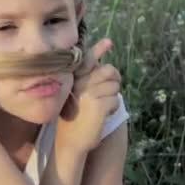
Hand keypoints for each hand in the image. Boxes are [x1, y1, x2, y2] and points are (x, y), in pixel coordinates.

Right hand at [56, 38, 121, 153]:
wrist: (69, 141)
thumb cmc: (73, 119)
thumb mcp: (76, 96)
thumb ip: (87, 80)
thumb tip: (106, 67)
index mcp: (73, 79)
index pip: (87, 60)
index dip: (98, 50)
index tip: (108, 42)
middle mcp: (80, 83)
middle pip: (109, 71)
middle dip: (114, 80)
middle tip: (109, 91)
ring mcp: (89, 93)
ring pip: (114, 86)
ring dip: (112, 97)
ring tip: (101, 107)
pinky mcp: (98, 104)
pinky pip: (115, 99)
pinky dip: (113, 108)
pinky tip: (103, 115)